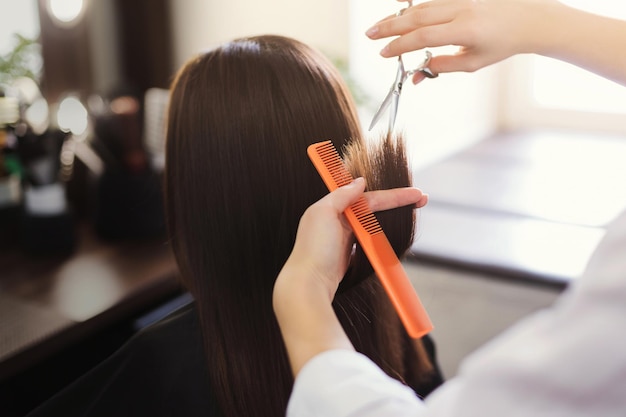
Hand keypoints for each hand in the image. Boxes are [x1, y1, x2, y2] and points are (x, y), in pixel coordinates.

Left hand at [282, 178, 427, 300]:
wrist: (308, 285)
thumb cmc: (314, 250)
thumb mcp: (323, 213)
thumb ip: (341, 194)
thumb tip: (359, 181)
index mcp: (331, 208)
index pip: (370, 197)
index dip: (395, 195)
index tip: (416, 194)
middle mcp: (337, 221)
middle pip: (374, 208)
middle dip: (398, 203)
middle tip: (421, 200)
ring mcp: (343, 240)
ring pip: (373, 224)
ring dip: (392, 218)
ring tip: (413, 213)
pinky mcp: (347, 256)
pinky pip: (369, 243)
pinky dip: (381, 237)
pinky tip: (393, 234)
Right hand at [366, 0, 560, 83]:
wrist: (528, 19)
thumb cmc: (501, 45)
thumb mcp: (473, 62)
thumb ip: (442, 66)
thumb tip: (415, 76)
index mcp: (465, 30)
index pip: (423, 36)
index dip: (400, 45)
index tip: (382, 54)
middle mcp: (461, 9)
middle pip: (417, 16)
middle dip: (390, 26)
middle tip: (369, 35)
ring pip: (422, 5)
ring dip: (398, 16)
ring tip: (378, 27)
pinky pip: (432, 0)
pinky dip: (413, 5)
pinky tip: (398, 7)